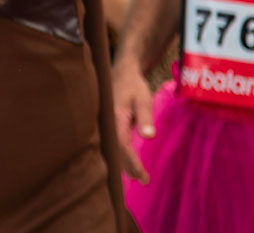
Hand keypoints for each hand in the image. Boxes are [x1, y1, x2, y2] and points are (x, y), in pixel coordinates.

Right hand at [111, 60, 153, 182]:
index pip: (121, 146)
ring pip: (111, 149)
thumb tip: (148, 137)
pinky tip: (126, 163)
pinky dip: (119, 155)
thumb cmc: (133, 85)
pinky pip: (111, 143)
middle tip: (144, 180)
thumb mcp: (143, 98)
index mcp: (113, 118)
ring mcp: (104, 125)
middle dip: (128, 167)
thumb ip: (145, 117)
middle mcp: (105, 123)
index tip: (143, 176)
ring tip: (137, 176)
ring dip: (123, 163)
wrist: (121, 72)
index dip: (131, 162)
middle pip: (114, 151)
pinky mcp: (106, 125)